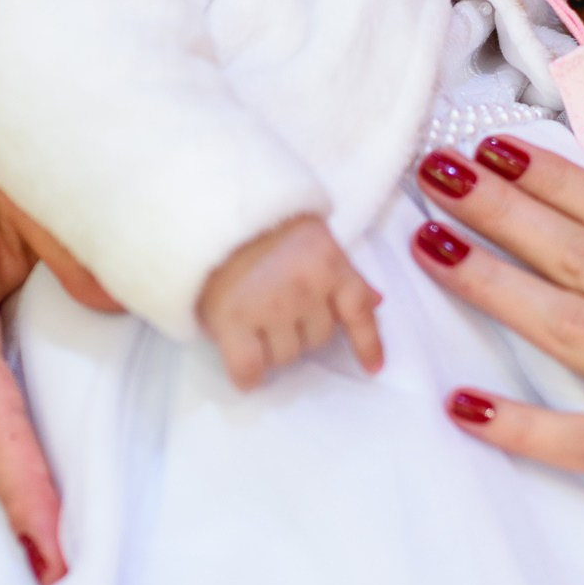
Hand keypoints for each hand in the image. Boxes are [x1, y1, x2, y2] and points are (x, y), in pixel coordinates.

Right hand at [197, 214, 382, 388]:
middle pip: (318, 339)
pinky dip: (248, 376)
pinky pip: (249, 367)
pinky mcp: (232, 320)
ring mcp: (269, 305)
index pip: (359, 312)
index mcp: (329, 264)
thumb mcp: (314, 239)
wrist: (208, 208)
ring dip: (273, 349)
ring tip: (253, 322)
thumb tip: (375, 301)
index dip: (368, 344)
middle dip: (302, 331)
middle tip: (277, 310)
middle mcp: (305, 287)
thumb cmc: (261, 224)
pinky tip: (246, 374)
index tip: (373, 367)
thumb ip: (344, 272)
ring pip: (285, 356)